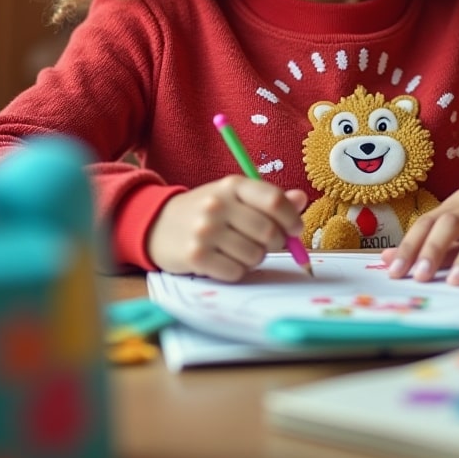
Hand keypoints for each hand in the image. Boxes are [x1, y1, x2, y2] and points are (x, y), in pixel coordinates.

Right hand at [147, 175, 308, 281]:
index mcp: (232, 185)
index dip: (292, 218)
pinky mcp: (195, 256)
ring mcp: (205, 230)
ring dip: (254, 259)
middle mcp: (217, 204)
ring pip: (255, 256)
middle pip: (269, 232)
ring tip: (239, 251)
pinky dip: (237, 271)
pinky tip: (224, 261)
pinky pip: (236, 272)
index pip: (274, 201)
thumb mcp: (235, 197)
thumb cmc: (205, 212)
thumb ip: (269, 199)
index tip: (294, 229)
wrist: (157, 225)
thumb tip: (301, 199)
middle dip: (275, 244)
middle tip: (266, 245)